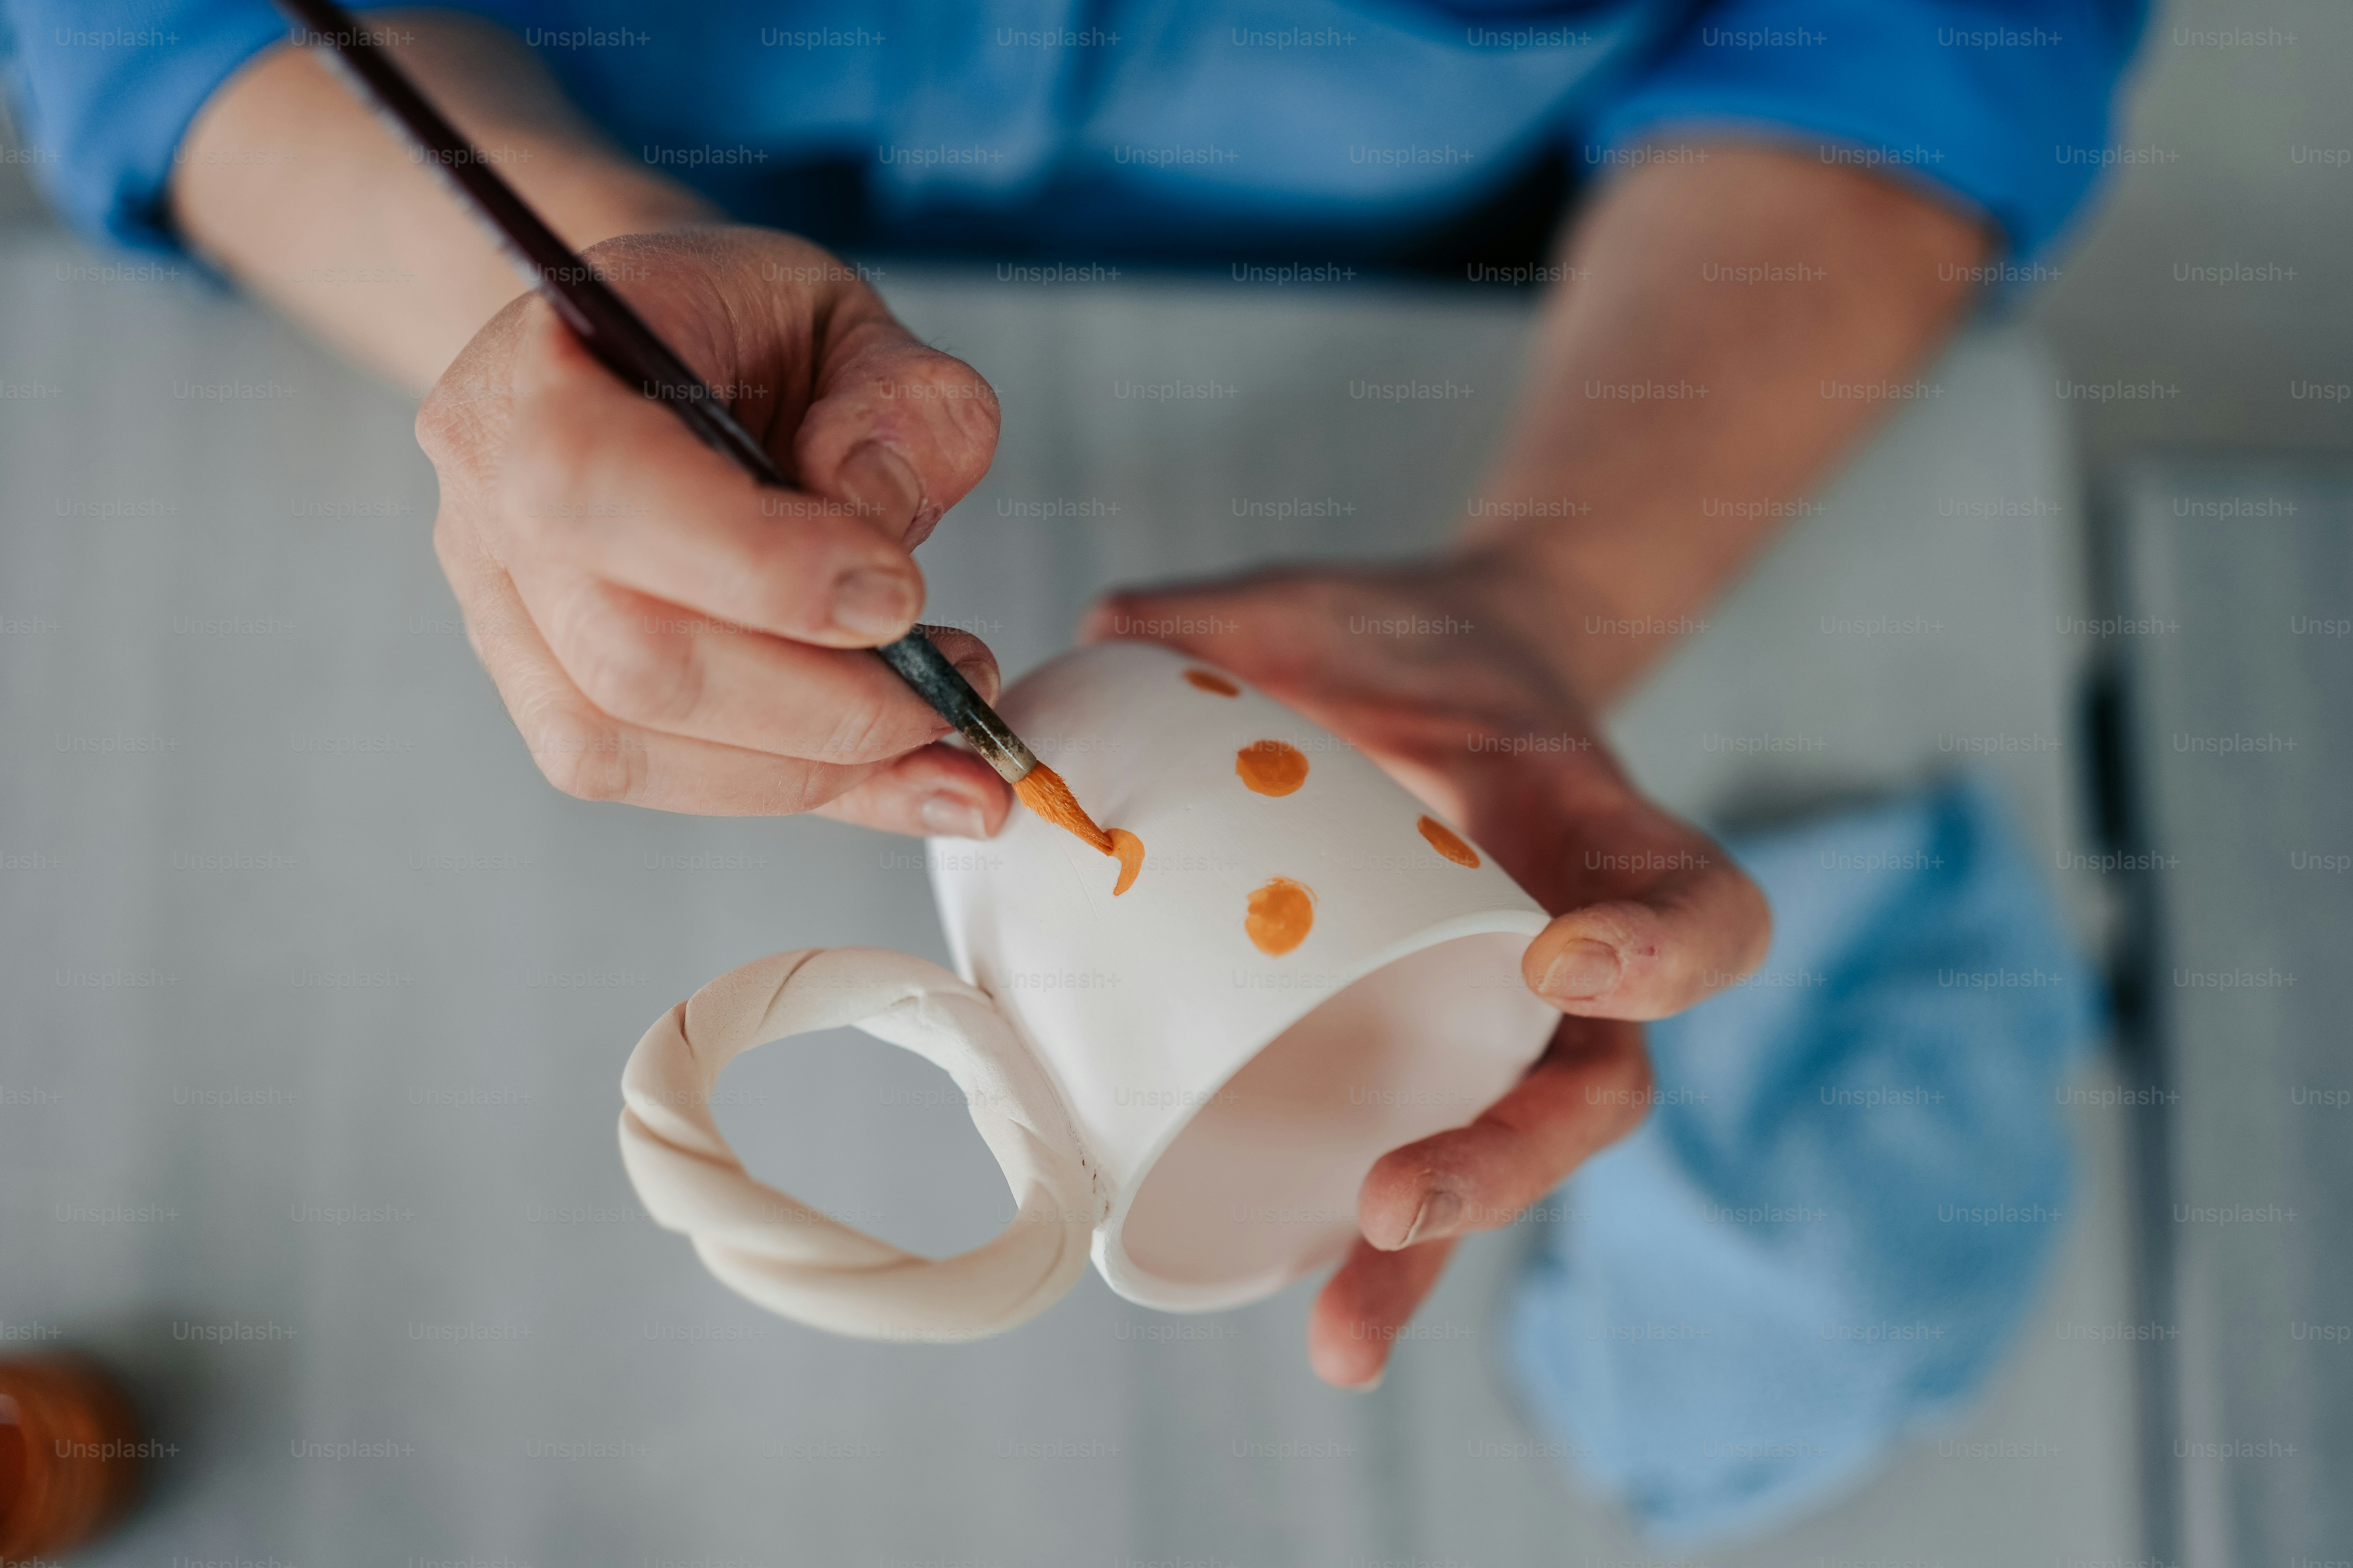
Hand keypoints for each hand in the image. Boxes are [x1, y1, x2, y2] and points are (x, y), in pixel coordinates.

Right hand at [416, 226, 1012, 834]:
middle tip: (954, 686)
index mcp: (536, 370)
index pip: (597, 486)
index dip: (758, 566)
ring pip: (627, 742)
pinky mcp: (541, 691)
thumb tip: (875, 518)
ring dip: (810, 763)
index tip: (901, 593)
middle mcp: (487, 500)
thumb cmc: (747, 331)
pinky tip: (897, 771)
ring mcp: (498, 609)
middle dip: (818, 698)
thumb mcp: (853, 319)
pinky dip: (789, 786)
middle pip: (629, 655)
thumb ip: (899, 403)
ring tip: (944, 728)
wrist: (659, 358)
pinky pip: (646, 776)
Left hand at [1081, 553, 1770, 1387]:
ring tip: (1342, 1338)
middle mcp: (1576, 955)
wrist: (1430, 683)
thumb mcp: (1331, 611)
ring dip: (1430, 1255)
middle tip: (1393, 1203)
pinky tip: (1302, 1310)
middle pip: (1595, 1093)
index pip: (1698, 906)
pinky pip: (1414, 1157)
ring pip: (1509, 1164)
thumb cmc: (1402, 650)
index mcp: (1598, 837)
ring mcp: (1506, 1027)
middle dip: (1504, 1162)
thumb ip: (1234, 618)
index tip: (1564, 955)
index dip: (1660, 948)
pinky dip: (1364, 1245)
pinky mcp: (1428, 1063)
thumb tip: (1104, 637)